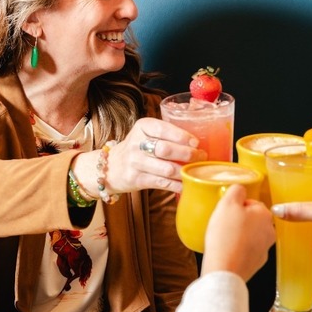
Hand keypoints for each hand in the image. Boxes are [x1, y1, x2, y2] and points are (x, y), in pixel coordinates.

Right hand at [73, 117, 206, 194]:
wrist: (110, 167)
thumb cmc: (137, 148)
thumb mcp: (146, 133)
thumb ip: (166, 134)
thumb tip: (197, 141)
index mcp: (142, 126)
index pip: (163, 128)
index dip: (182, 136)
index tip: (196, 142)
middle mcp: (136, 143)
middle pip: (166, 149)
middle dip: (187, 154)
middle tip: (201, 156)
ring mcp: (134, 162)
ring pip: (166, 169)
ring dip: (185, 171)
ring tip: (196, 170)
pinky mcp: (136, 179)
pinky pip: (162, 183)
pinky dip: (177, 185)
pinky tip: (186, 184)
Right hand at [201, 184, 274, 280]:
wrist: (224, 270)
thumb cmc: (226, 237)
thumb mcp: (227, 203)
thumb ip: (236, 190)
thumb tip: (240, 189)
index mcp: (264, 214)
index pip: (251, 203)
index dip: (236, 206)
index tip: (227, 213)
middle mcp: (269, 231)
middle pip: (252, 219)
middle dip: (238, 221)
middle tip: (224, 225)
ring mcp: (264, 248)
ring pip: (250, 235)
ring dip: (239, 235)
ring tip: (224, 239)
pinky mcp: (257, 263)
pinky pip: (247, 250)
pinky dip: (238, 249)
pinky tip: (228, 251)